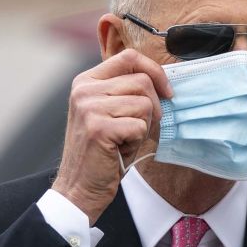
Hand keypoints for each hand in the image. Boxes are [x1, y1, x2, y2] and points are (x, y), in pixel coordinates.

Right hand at [52, 49, 171, 223]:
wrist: (79, 188)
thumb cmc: (103, 153)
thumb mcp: (112, 114)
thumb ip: (129, 93)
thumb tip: (166, 84)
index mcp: (87, 81)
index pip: (129, 57)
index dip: (155, 71)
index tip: (167, 92)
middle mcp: (84, 89)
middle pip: (142, 81)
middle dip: (152, 107)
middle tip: (138, 129)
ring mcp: (89, 107)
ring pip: (144, 104)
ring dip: (143, 126)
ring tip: (124, 140)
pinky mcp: (98, 127)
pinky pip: (139, 126)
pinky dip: (137, 141)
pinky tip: (119, 150)